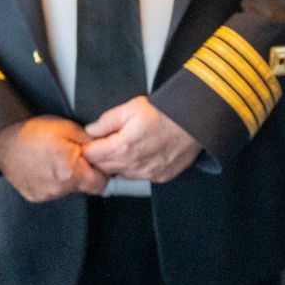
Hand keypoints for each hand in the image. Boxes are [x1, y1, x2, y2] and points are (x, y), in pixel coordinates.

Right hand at [0, 116, 107, 201]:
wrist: (3, 138)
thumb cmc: (32, 132)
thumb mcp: (68, 128)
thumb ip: (90, 142)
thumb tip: (104, 149)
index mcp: (70, 171)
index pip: (101, 184)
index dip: (102, 173)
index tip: (97, 165)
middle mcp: (58, 187)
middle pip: (85, 187)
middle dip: (84, 173)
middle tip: (73, 157)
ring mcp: (46, 193)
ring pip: (69, 190)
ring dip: (68, 178)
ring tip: (55, 160)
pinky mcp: (35, 196)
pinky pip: (53, 191)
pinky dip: (53, 181)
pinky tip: (45, 167)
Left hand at [83, 96, 202, 183]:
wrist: (194, 121)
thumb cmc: (167, 113)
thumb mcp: (131, 107)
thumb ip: (107, 120)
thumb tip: (92, 130)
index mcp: (122, 147)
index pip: (91, 156)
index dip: (90, 146)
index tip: (93, 141)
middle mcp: (133, 165)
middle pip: (103, 168)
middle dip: (102, 156)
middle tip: (109, 142)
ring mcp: (147, 173)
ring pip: (120, 174)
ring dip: (119, 163)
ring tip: (129, 146)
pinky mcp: (160, 177)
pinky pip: (139, 177)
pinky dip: (136, 168)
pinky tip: (143, 153)